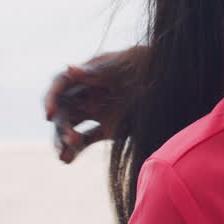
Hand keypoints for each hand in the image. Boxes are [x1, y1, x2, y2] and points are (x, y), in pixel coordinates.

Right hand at [43, 48, 139, 162]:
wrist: (175, 80)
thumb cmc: (150, 64)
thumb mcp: (127, 63)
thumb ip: (99, 70)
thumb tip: (69, 68)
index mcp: (90, 73)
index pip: (62, 84)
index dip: (51, 97)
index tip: (48, 114)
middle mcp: (89, 92)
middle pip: (64, 109)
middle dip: (62, 126)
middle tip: (70, 140)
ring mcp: (98, 110)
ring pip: (71, 126)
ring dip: (64, 140)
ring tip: (64, 155)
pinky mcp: (108, 127)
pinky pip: (86, 138)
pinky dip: (75, 149)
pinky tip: (67, 160)